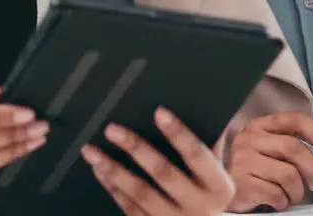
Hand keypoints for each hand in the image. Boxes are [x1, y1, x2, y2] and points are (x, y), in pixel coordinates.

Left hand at [81, 107, 234, 215]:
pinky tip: (99, 171)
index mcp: (218, 187)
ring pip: (141, 193)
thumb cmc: (208, 193)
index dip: (179, 133)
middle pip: (164, 173)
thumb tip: (199, 106)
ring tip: (93, 151)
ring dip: (114, 170)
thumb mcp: (216, 174)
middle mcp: (198, 206)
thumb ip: (210, 146)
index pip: (198, 155)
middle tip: (113, 129)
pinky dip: (113, 188)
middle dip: (136, 149)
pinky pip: (130, 208)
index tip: (159, 111)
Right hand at [225, 111, 312, 212]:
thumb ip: (296, 145)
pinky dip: (283, 201)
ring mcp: (243, 161)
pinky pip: (276, 194)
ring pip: (288, 175)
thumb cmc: (257, 170)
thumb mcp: (272, 150)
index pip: (294, 119)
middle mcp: (249, 139)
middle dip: (312, 168)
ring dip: (298, 190)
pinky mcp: (242, 184)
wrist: (224, 189)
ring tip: (292, 194)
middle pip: (294, 148)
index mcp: (260, 126)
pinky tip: (277, 200)